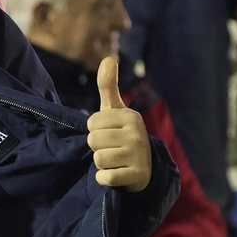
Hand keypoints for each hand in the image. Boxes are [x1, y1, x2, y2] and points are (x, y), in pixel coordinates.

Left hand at [88, 57, 151, 191]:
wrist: (145, 168)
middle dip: (98, 146)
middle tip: (113, 148)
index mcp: (131, 116)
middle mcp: (137, 134)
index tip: (110, 132)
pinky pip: (104, 177)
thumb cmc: (123, 134)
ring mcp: (138, 156)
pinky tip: (117, 173)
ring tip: (115, 160)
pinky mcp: (135, 176)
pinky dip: (105, 178)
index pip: (92, 123)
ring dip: (102, 163)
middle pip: (93, 140)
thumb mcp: (116, 110)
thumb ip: (108, 86)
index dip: (96, 130)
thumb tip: (108, 58)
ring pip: (98, 158)